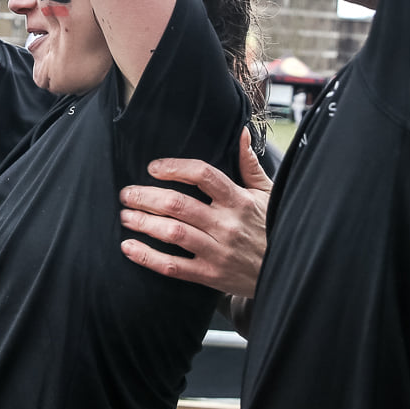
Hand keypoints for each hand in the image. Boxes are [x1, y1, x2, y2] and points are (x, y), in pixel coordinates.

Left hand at [118, 127, 271, 297]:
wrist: (284, 271)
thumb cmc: (271, 227)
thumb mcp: (266, 194)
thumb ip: (249, 164)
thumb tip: (240, 133)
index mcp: (238, 200)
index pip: (203, 175)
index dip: (174, 168)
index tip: (153, 167)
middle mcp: (226, 225)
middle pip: (178, 204)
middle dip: (146, 196)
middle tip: (127, 193)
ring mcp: (217, 252)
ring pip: (173, 233)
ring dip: (143, 222)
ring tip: (125, 215)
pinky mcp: (210, 275)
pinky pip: (173, 267)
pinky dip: (147, 257)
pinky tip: (129, 247)